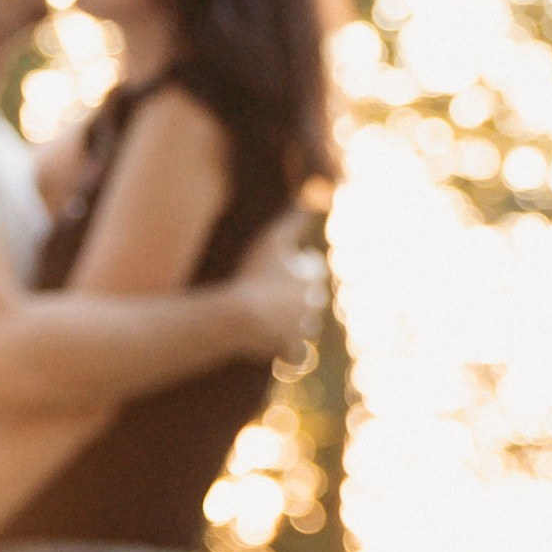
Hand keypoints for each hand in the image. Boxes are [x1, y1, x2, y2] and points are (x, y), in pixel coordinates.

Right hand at [229, 211, 325, 364]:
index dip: (300, 271)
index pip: (313, 273)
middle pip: (311, 301)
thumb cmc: (252, 275)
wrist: (238, 316)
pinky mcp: (289, 349)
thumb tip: (312, 198)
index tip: (286, 270)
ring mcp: (301, 329)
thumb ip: (294, 219)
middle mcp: (313, 306)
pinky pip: (295, 353)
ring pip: (305, 326)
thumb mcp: (272, 240)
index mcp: (312, 281)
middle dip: (300, 298)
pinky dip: (290, 352)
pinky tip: (281, 351)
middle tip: (279, 296)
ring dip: (296, 324)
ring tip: (279, 322)